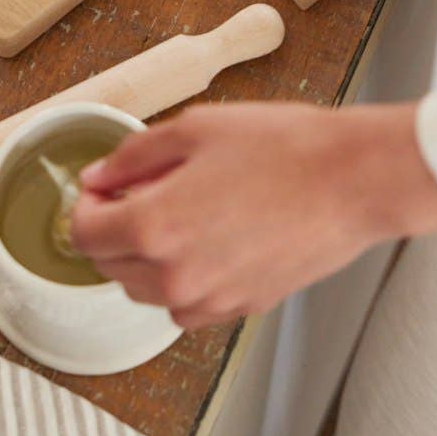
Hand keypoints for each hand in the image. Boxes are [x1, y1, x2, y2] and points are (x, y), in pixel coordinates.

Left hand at [70, 102, 436, 329]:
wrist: (351, 179)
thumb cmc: (282, 146)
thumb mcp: (194, 128)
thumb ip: (133, 156)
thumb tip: (98, 175)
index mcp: (155, 226)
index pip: (85, 234)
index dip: (86, 204)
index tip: (101, 187)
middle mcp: (176, 274)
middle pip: (111, 266)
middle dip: (112, 228)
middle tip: (137, 190)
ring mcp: (211, 298)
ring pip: (147, 290)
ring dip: (145, 257)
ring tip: (176, 211)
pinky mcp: (242, 307)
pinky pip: (188, 306)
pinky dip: (182, 279)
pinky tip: (206, 240)